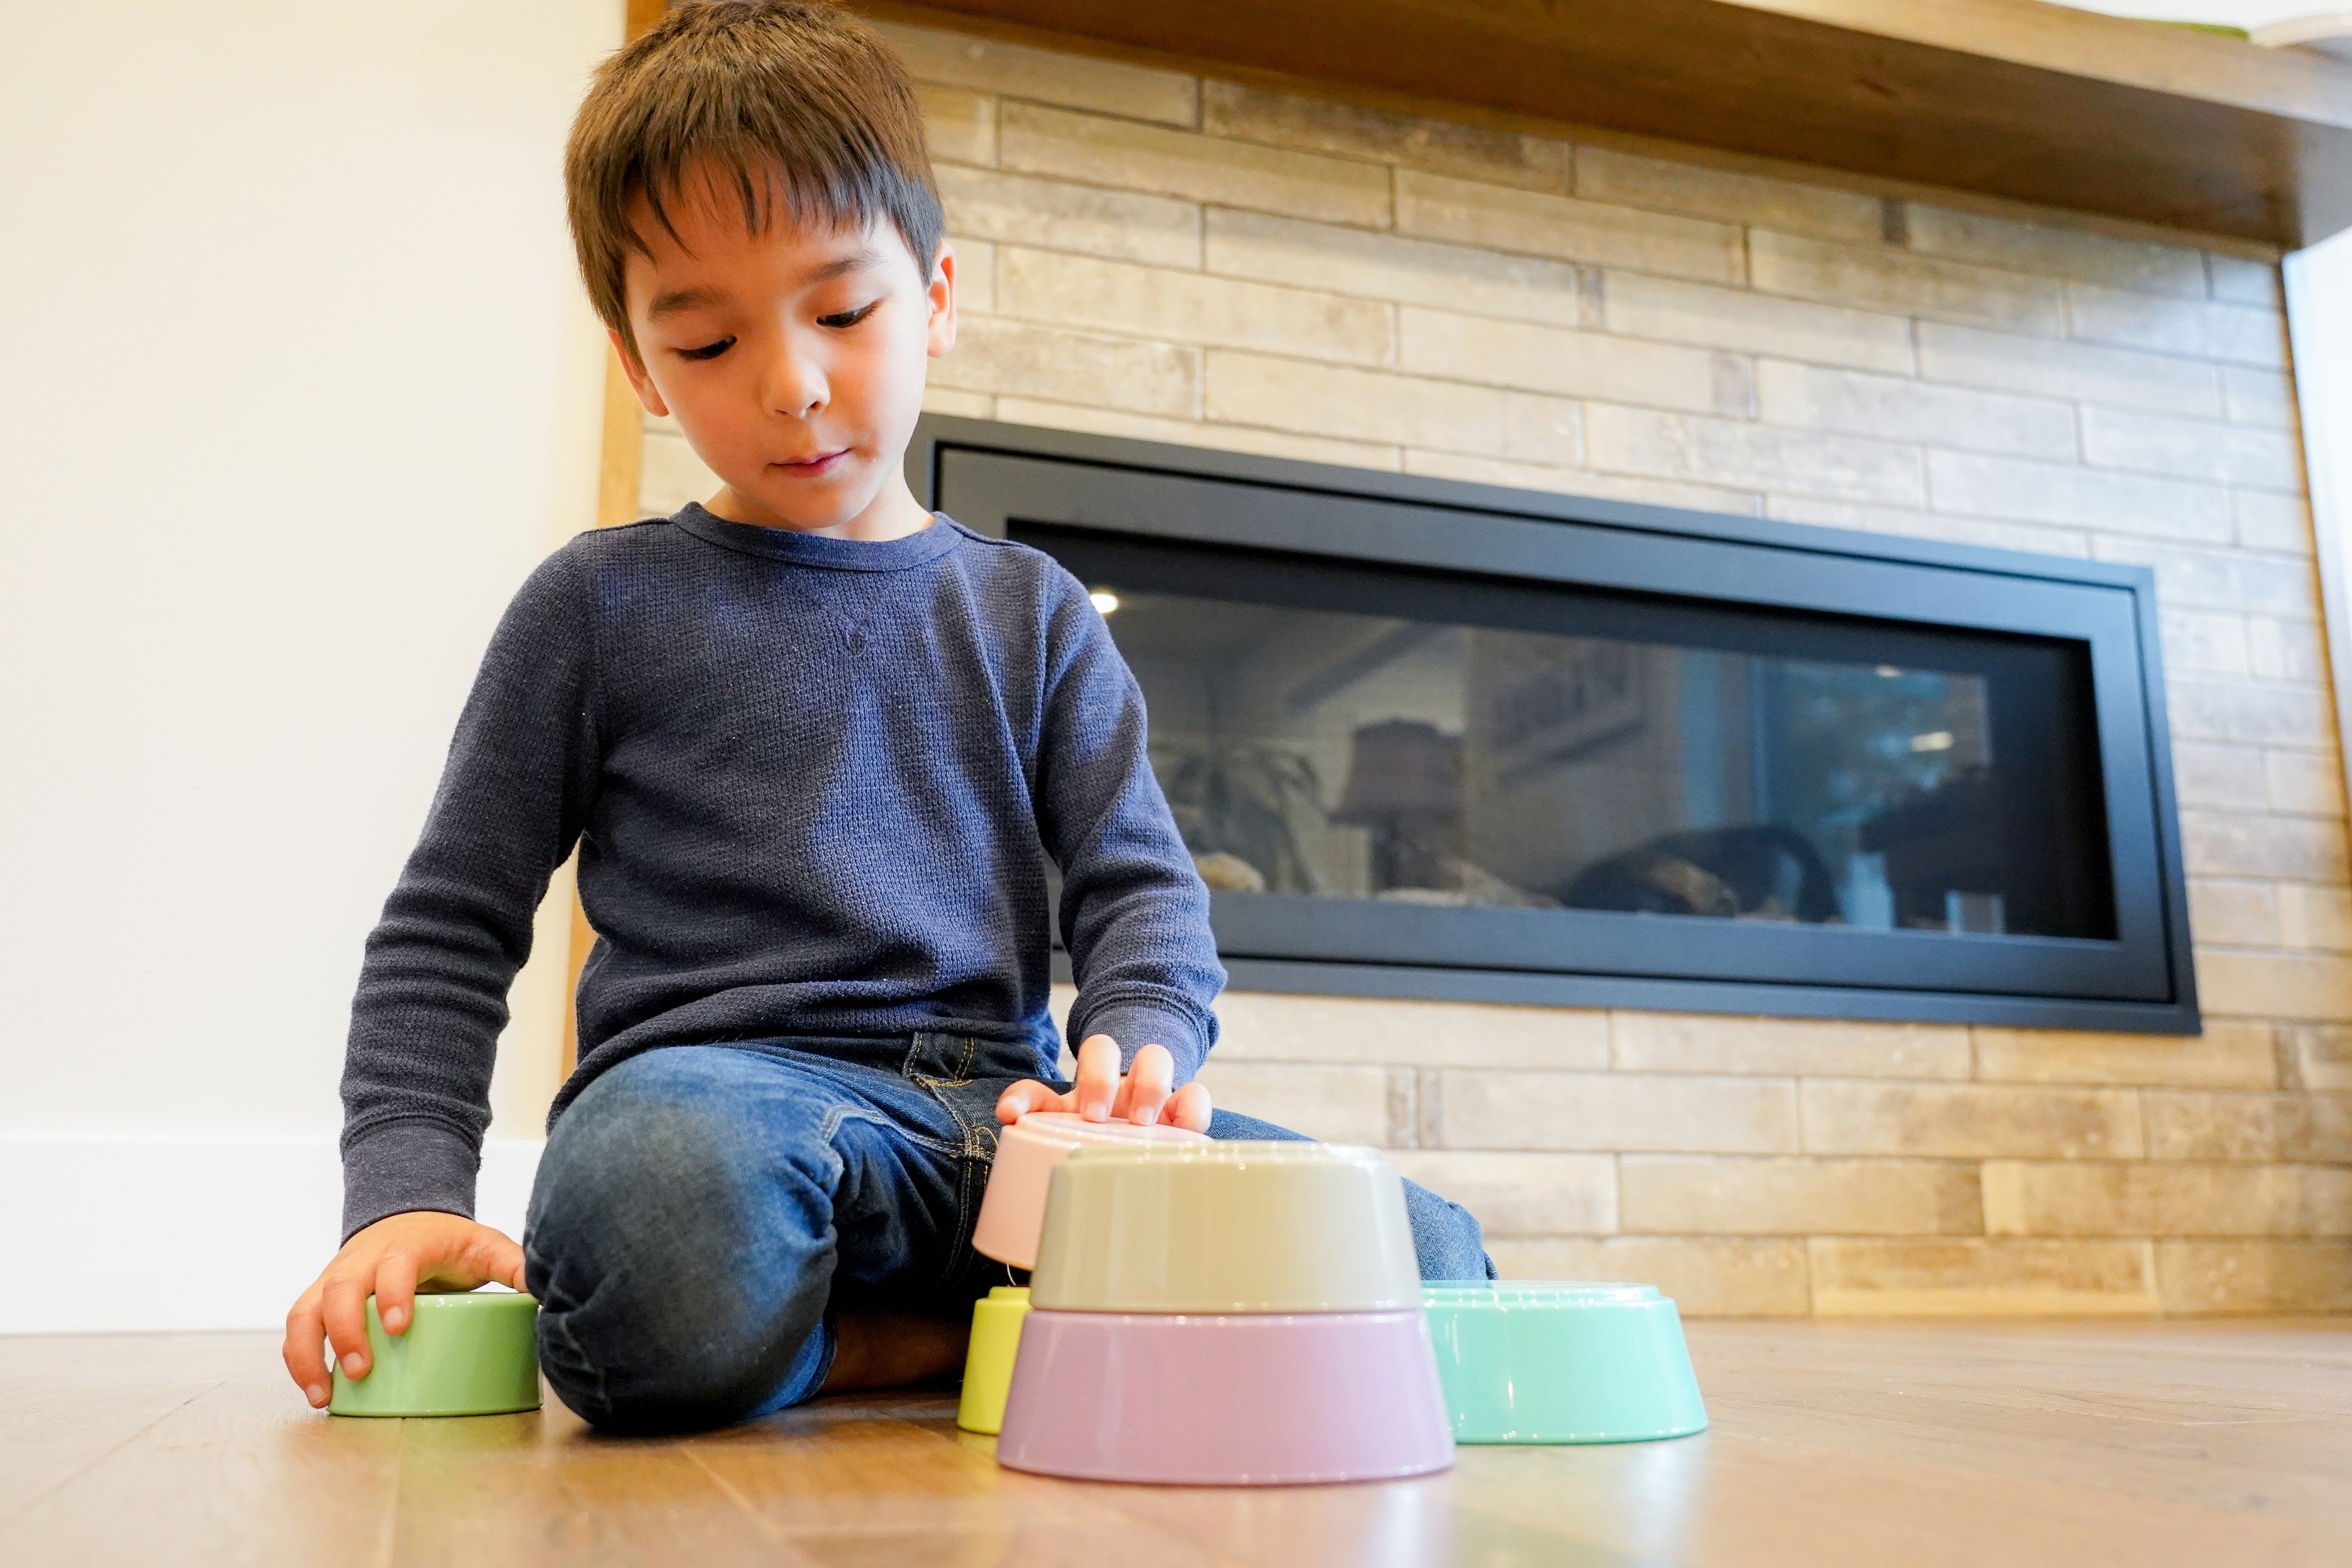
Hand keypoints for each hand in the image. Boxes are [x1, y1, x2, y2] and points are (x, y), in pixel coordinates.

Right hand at [281, 1210, 524, 1408]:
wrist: (406, 1215)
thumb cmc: (447, 1240)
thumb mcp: (484, 1245)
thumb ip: (514, 1266)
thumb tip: (549, 1294)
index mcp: (404, 1246)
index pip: (393, 1265)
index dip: (392, 1293)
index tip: (399, 1326)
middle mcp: (361, 1261)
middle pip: (340, 1290)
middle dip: (345, 1331)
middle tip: (360, 1370)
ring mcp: (334, 1279)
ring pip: (304, 1311)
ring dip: (308, 1353)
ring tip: (325, 1395)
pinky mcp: (319, 1298)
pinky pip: (297, 1326)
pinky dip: (298, 1359)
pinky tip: (317, 1392)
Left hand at [995, 1033, 1210, 1131]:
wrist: (1138, 1143)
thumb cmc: (1096, 1133)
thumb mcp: (1066, 1119)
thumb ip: (1034, 1110)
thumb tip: (1006, 1113)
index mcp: (1100, 1078)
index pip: (1093, 1052)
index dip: (1083, 1072)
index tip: (1081, 1111)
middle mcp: (1126, 1077)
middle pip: (1118, 1049)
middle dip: (1102, 1077)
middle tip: (1096, 1117)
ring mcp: (1156, 1093)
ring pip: (1158, 1059)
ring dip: (1149, 1085)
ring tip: (1143, 1124)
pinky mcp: (1185, 1114)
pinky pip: (1197, 1098)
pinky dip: (1194, 1112)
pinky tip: (1186, 1133)